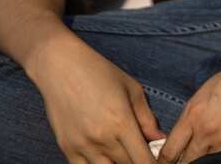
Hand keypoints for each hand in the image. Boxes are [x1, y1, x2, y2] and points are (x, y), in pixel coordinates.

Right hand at [28, 31, 163, 162]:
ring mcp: (81, 145)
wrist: (61, 67)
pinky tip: (104, 156)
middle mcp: (101, 138)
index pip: (142, 161)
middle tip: (140, 151)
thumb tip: (160, 140)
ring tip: (123, 153)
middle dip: (137, 162)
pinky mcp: (66, 147)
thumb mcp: (132, 90)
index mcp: (121, 123)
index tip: (158, 162)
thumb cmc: (100, 73)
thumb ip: (147, 119)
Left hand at [157, 55, 220, 161]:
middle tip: (187, 162)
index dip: (165, 162)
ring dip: (208, 159)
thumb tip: (185, 135)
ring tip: (213, 150)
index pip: (170, 151)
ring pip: (209, 162)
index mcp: (193, 116)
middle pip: (187, 162)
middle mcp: (207, 132)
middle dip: (185, 163)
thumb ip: (192, 115)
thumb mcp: (205, 91)